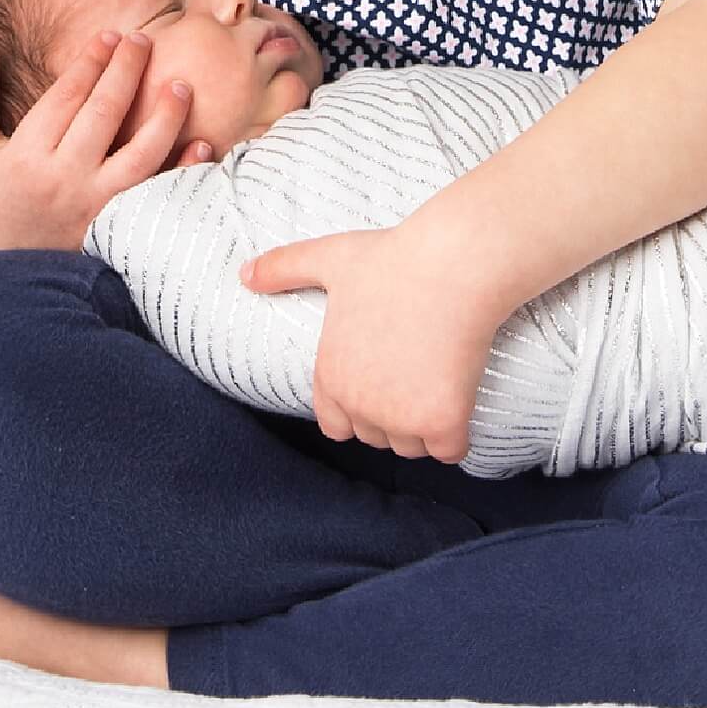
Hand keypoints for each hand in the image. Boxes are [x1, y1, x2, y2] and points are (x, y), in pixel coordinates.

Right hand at [0, 31, 215, 253]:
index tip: (109, 36)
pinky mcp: (118, 229)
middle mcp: (63, 179)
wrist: (4, 281)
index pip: (66, 96)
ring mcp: (94, 207)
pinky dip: (182, 171)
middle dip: (126, 71)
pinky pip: (156, 196)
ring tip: (180, 85)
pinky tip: (202, 144)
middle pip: (103, 114)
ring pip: (139, 155)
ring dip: (164, 117)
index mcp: (26, 156)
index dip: (90, 61)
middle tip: (143, 40)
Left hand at [239, 225, 502, 461]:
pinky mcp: (441, 422)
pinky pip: (450, 450)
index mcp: (330, 375)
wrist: (453, 264)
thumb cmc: (395, 258)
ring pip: (413, 446)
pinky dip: (458, 434)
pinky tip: (462, 396)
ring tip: (439, 377)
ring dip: (427, 426)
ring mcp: (400, 417)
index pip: (337, 426)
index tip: (386, 379)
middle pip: (378, 437)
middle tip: (418, 370)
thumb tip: (244, 275)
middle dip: (397, 415)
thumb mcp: (330, 257)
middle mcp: (359, 404)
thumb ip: (284, 268)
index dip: (361, 407)